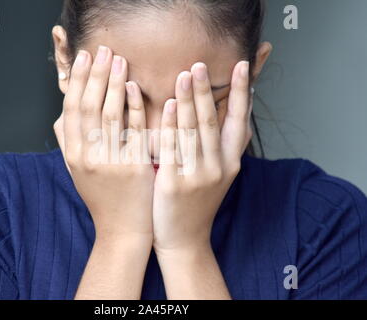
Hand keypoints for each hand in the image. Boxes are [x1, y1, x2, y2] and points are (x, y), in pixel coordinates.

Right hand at [54, 46, 154, 242]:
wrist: (122, 230)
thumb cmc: (102, 198)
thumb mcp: (78, 172)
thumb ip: (69, 143)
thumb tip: (62, 115)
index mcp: (73, 155)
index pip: (72, 109)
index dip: (76, 81)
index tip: (83, 59)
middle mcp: (87, 156)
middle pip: (88, 106)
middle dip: (94, 74)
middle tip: (102, 50)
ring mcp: (109, 161)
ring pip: (108, 113)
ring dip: (112, 83)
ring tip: (118, 59)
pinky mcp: (133, 166)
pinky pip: (132, 129)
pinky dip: (132, 106)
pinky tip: (134, 87)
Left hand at [152, 60, 252, 254]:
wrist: (184, 240)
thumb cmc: (197, 203)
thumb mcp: (218, 175)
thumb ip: (221, 146)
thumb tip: (226, 112)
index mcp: (231, 163)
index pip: (239, 122)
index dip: (242, 93)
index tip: (243, 66)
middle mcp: (219, 167)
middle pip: (213, 121)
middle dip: (207, 90)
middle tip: (201, 64)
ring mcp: (197, 176)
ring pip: (193, 130)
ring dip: (189, 100)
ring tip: (185, 74)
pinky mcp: (174, 183)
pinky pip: (172, 147)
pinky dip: (171, 124)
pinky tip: (168, 104)